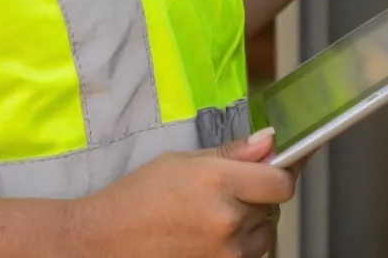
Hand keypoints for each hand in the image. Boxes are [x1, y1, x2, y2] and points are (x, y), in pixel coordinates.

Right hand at [72, 128, 293, 256]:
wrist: (104, 242)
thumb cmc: (137, 197)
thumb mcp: (181, 162)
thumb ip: (231, 154)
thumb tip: (269, 141)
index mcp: (219, 184)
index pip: (282, 182)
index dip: (283, 172)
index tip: (279, 166)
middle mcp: (228, 221)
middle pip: (274, 207)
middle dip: (259, 195)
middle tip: (229, 190)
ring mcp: (225, 253)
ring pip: (265, 235)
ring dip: (252, 223)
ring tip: (216, 215)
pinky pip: (248, 255)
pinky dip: (239, 245)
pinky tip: (211, 235)